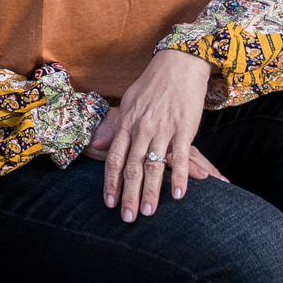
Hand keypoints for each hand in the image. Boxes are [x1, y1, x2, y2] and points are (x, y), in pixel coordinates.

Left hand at [98, 50, 217, 221]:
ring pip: (154, 166)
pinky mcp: (184, 128)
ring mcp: (163, 129)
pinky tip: (179, 195)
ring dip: (151, 192)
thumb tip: (98, 145)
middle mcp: (142, 129)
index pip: (115, 159)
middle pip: (132, 168)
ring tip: (148, 213)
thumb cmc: (152, 85)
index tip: (109, 203)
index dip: (111, 182)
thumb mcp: (128, 104)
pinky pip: (181, 157)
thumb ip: (114, 127)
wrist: (178, 63)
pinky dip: (180, 177)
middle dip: (128, 195)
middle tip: (127, 218)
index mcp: (127, 124)